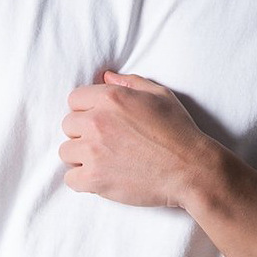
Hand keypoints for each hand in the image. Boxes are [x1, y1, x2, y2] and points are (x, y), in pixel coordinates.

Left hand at [59, 69, 214, 208]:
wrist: (191, 170)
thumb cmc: (179, 132)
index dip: (87, 110)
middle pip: (68, 125)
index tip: (101, 122)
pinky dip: (82, 180)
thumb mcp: (160, 95)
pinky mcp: (94, 178)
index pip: (75, 100)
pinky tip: (100, 177)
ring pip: (65, 151)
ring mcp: (93, 151)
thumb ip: (130, 83)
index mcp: (110, 98)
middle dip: (83, 133)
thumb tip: (106, 76)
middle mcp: (96, 121)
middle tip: (106, 143)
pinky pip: (70, 178)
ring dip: (81, 156)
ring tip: (104, 161)